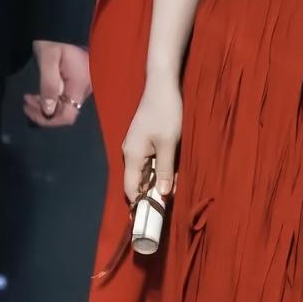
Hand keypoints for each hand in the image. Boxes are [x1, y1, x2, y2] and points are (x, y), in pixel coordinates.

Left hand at [22, 41, 92, 127]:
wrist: (62, 25)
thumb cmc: (54, 40)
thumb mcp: (48, 60)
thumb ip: (49, 85)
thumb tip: (48, 110)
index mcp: (80, 83)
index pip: (68, 115)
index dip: (49, 119)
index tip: (30, 109)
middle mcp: (85, 89)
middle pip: (66, 113)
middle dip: (43, 113)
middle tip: (25, 102)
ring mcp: (83, 86)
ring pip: (65, 107)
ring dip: (46, 107)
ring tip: (29, 98)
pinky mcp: (78, 83)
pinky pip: (66, 99)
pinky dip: (51, 100)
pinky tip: (39, 94)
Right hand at [122, 73, 182, 202]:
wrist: (161, 85)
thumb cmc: (166, 112)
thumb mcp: (169, 143)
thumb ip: (165, 170)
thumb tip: (162, 194)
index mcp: (132, 156)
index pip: (130, 190)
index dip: (141, 204)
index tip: (155, 217)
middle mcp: (129, 153)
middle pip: (137, 183)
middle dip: (151, 194)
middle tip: (169, 204)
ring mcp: (135, 147)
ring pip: (144, 172)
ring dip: (157, 181)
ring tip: (173, 189)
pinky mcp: (143, 140)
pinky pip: (148, 162)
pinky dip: (158, 169)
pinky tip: (171, 171)